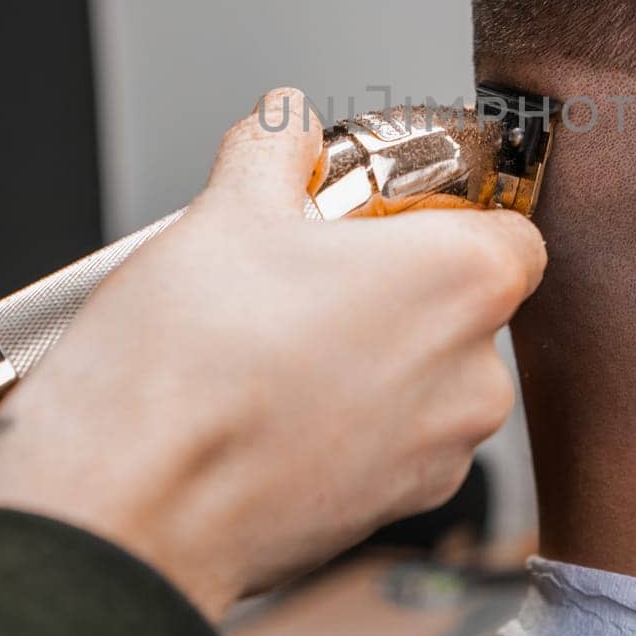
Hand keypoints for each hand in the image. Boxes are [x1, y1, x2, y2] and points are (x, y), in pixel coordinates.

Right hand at [0, 88, 546, 620]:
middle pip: (464, 306)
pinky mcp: (394, 512)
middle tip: (306, 277)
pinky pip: (392, 444)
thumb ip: (275, 148)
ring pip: (427, 378)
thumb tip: (286, 124)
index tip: (380, 214)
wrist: (128, 509)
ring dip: (371, 357)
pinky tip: (271, 408)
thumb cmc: (186, 367)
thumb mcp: (226, 209)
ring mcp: (439, 455)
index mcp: (464, 281)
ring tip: (274, 347)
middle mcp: (475, 375)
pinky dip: (349, 423)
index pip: (508, 229)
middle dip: (396, 287)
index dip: (443, 214)